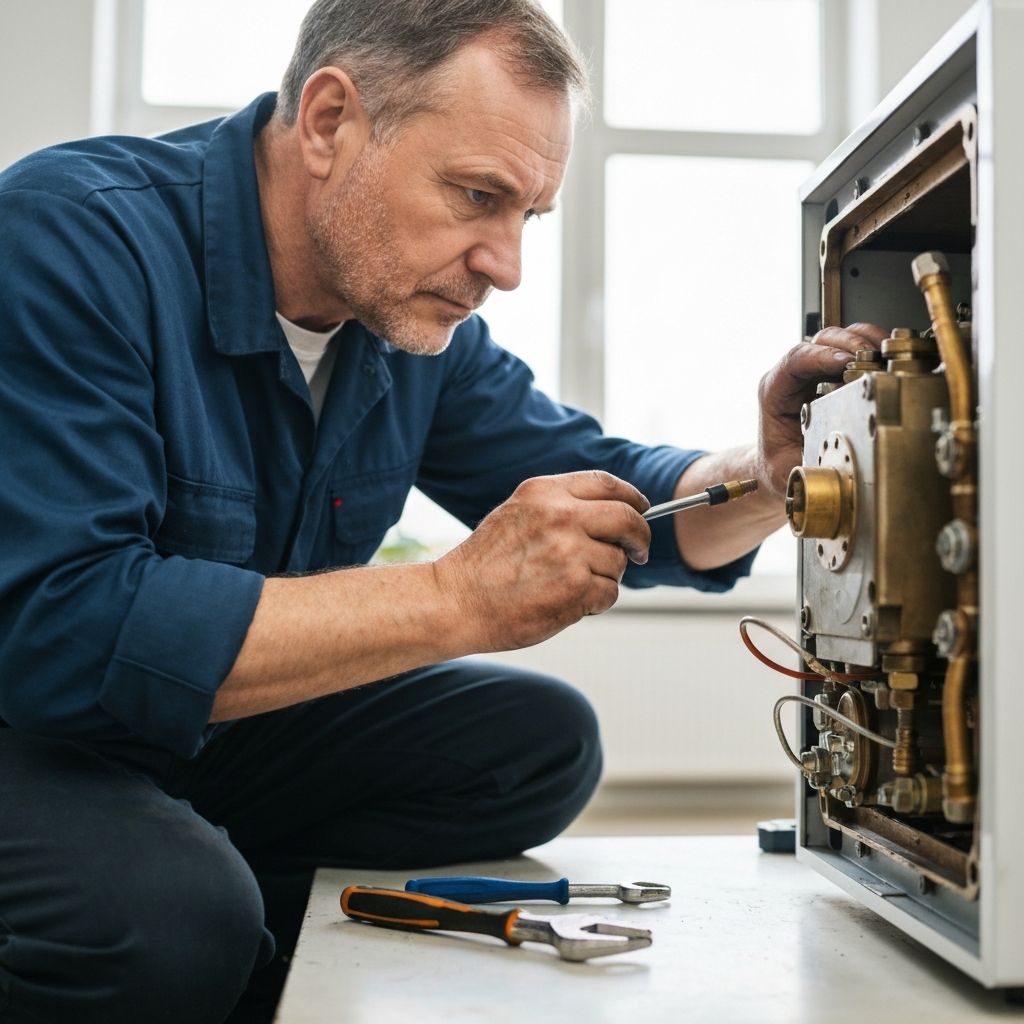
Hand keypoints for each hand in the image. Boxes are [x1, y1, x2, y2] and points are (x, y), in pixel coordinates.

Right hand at [433, 471, 650, 651]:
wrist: (457, 601)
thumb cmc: (485, 565)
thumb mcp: (517, 514)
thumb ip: (560, 506)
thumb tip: (612, 512)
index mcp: (544, 492)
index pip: (607, 484)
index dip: (632, 498)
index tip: (641, 510)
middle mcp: (560, 516)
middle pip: (627, 519)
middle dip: (640, 537)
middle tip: (639, 551)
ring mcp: (570, 552)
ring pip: (618, 562)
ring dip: (606, 577)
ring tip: (571, 585)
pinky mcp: (576, 588)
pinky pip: (609, 593)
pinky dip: (596, 602)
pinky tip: (569, 602)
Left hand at [756, 323, 887, 497]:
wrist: (782, 465)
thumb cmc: (781, 464)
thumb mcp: (786, 469)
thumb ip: (803, 462)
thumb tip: (830, 461)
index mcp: (775, 393)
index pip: (794, 361)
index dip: (820, 356)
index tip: (845, 363)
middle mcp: (794, 377)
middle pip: (819, 340)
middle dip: (847, 343)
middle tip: (871, 356)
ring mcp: (815, 371)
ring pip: (837, 338)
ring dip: (863, 340)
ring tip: (883, 354)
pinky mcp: (833, 373)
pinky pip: (852, 348)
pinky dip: (872, 345)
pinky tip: (886, 356)